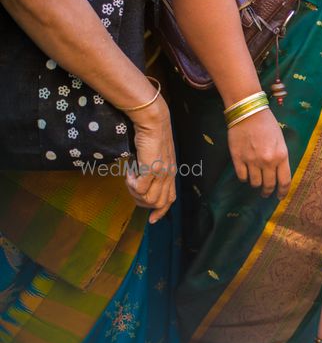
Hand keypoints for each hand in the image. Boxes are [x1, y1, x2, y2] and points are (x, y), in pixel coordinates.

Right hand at [127, 97, 176, 223]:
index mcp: (171, 173)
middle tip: (131, 189)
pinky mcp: (153, 169)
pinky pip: (141, 188)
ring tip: (130, 178)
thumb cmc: (149, 136)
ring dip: (135, 192)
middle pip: (159, 203)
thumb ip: (148, 169)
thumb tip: (138, 180)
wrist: (152, 121)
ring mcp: (162, 173)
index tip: (151, 220)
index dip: (161, 212)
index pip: (170, 199)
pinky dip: (131, 184)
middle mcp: (169, 175)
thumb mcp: (151, 156)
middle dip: (142, 202)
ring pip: (149, 199)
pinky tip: (129, 171)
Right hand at [227, 107, 290, 197]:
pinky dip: (244, 178)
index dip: (282, 192)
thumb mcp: (281, 141)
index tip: (280, 196)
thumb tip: (278, 173)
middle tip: (266, 193)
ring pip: (254, 183)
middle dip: (268, 192)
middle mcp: (267, 161)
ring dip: (256, 184)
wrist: (248, 112)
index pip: (284, 181)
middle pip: (268, 185)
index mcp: (281, 156)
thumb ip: (280, 157)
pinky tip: (245, 174)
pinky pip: (242, 176)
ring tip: (256, 182)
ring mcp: (252, 161)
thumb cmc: (267, 124)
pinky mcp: (238, 158)